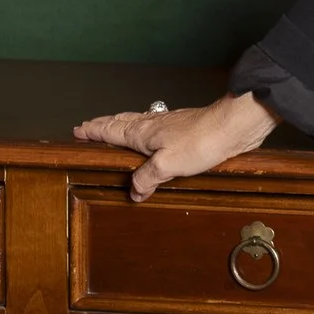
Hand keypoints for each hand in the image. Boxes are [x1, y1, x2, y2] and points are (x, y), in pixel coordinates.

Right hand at [73, 93, 279, 200]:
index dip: (94, 131)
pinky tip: (154, 134)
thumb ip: (147, 178)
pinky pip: (157, 128)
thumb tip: (134, 191)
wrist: (234, 125)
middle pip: (122, 123)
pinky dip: (145, 130)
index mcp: (143, 133)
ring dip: (123, 125)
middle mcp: (154, 125)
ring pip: (139, 123)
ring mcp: (171, 125)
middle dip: (104, 125)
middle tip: (89, 126)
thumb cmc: (201, 141)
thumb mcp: (167, 165)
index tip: (79, 130)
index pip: (111, 130)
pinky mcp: (187, 128)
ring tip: (115, 128)